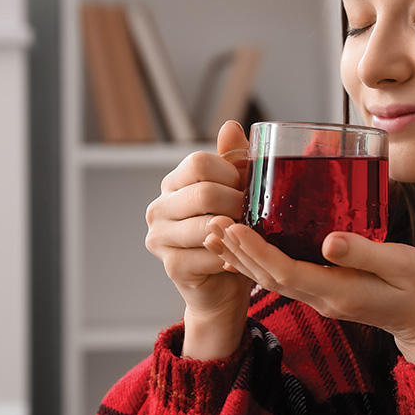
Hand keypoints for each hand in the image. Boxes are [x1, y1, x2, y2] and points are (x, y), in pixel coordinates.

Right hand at [145, 120, 251, 359]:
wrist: (223, 287)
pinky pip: (210, 255)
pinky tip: (242, 258)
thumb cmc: (232, 235)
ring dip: (236, 230)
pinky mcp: (172, 266)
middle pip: (203, 192)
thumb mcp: (235, 193)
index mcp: (173, 184)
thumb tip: (231, 126)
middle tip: (255, 215)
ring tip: (252, 235)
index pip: (200, 162)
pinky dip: (232, 256)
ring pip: (207, 225)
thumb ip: (232, 161)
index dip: (232, 173)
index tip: (249, 187)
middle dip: (237, 203)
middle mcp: (159, 208)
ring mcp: (160, 238)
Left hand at [211, 220, 414, 362]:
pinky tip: (245, 248)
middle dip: (237, 252)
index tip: (233, 227)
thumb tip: (329, 241)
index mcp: (338, 291)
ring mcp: (321, 297)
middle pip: (268, 277)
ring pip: (271, 279)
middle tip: (211, 223)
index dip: (256, 251)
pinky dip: (260, 261)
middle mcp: (322, 297)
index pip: (285, 272)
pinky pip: (282, 277)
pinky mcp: (324, 291)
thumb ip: (366, 253)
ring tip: (216, 234)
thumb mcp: (402, 265)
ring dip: (242, 258)